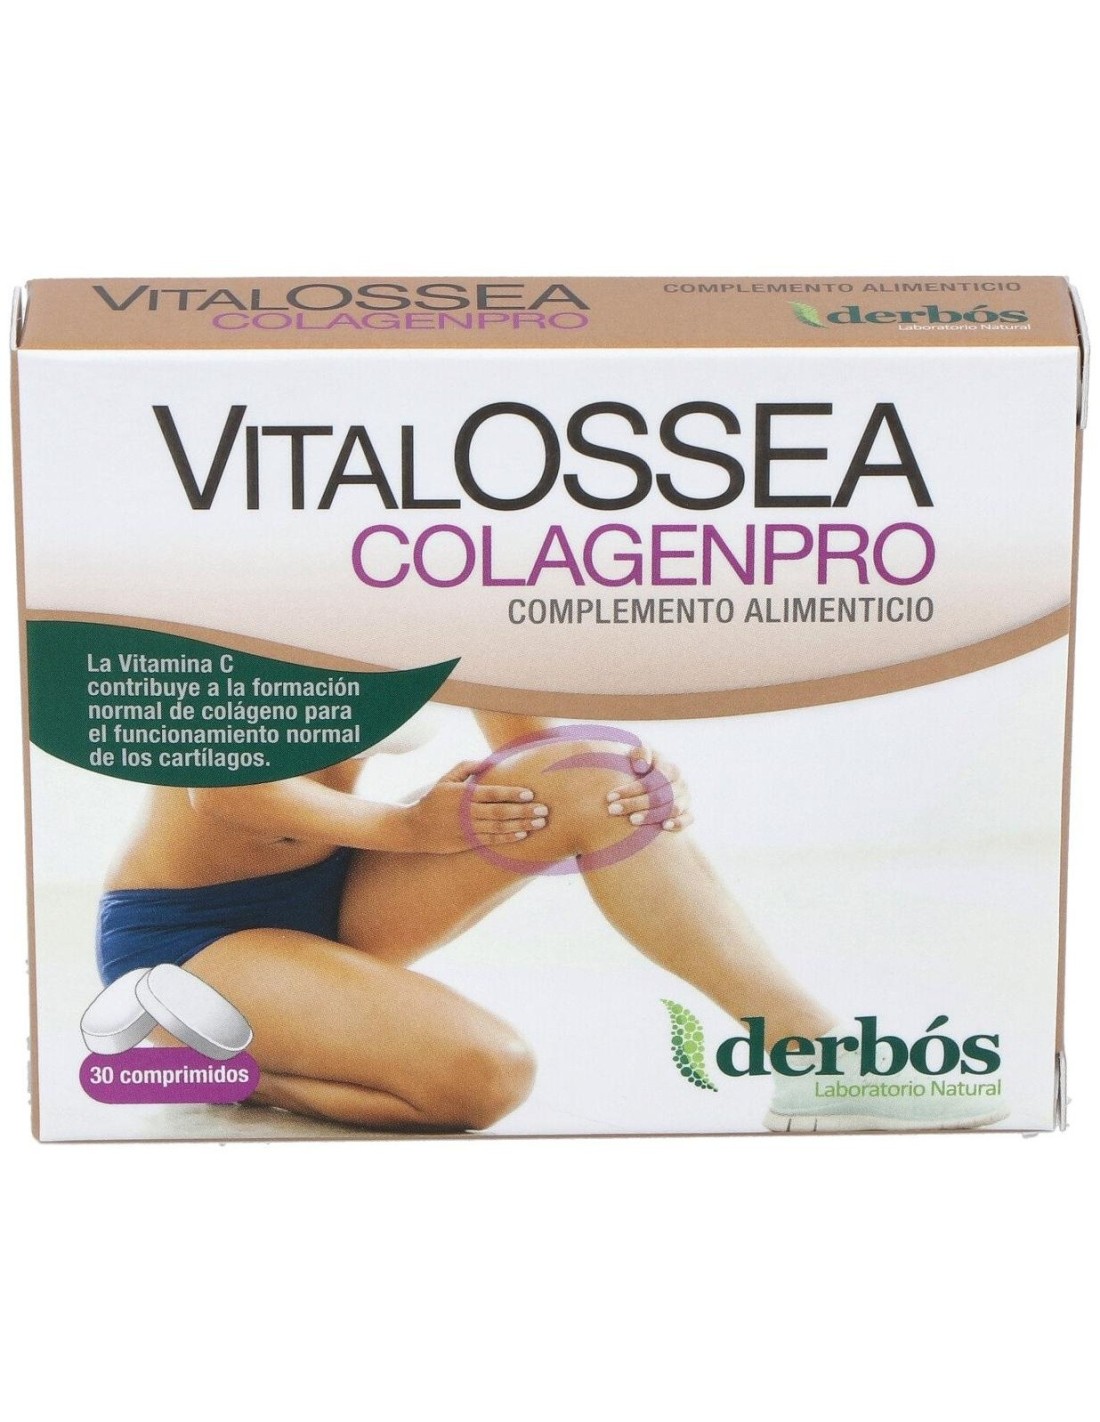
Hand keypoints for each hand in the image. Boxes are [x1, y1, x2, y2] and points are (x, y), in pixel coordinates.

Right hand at [402, 761, 549, 853]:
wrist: (414, 828)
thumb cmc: (434, 800)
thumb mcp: (446, 779)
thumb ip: (466, 767)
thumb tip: (488, 761)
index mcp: (464, 795)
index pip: (492, 794)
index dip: (512, 794)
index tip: (530, 794)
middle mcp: (467, 813)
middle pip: (500, 812)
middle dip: (523, 811)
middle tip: (544, 811)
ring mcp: (467, 829)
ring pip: (498, 828)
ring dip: (521, 826)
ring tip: (539, 823)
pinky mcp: (466, 843)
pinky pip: (490, 840)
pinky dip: (507, 838)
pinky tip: (522, 835)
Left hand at [605, 746, 692, 832]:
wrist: (654, 777)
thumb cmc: (642, 765)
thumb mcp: (640, 753)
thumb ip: (640, 752)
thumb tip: (641, 765)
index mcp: (671, 768)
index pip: (652, 780)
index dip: (631, 789)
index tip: (610, 796)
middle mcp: (681, 783)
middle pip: (659, 796)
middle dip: (635, 804)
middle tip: (613, 809)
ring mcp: (686, 799)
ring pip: (672, 809)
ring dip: (651, 816)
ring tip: (631, 820)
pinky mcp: (688, 812)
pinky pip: (688, 819)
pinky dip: (679, 823)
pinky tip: (664, 827)